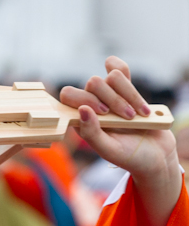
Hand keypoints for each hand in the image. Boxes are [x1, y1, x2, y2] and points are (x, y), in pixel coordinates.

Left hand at [60, 56, 177, 182]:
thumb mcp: (109, 150)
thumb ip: (91, 133)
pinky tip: (133, 86)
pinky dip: (127, 74)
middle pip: (93, 82)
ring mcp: (109, 95)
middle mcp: (92, 105)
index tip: (104, 113)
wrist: (156, 155)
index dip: (85, 99)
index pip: (68, 95)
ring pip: (112, 76)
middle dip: (113, 99)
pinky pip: (120, 69)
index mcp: (80, 119)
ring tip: (138, 115)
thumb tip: (82, 109)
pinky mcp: (127, 89)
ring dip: (129, 95)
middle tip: (126, 118)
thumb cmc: (129, 156)